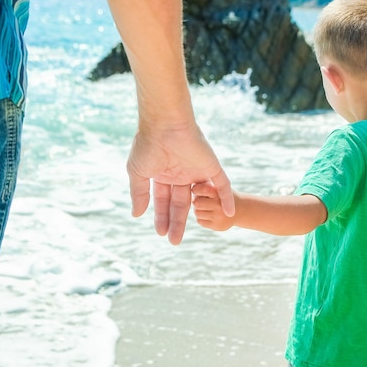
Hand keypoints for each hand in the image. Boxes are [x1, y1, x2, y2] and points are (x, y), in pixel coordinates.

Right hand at [127, 121, 233, 244]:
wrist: (165, 125)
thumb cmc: (148, 146)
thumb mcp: (138, 173)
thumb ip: (139, 194)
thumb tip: (136, 214)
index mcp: (163, 173)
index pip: (164, 199)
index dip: (162, 216)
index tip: (160, 232)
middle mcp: (180, 173)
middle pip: (180, 202)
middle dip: (176, 222)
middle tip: (174, 242)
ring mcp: (196, 170)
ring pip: (199, 197)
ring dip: (199, 214)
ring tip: (197, 230)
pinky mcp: (211, 166)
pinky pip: (222, 185)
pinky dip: (226, 198)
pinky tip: (230, 213)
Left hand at [192, 181, 235, 231]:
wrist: (241, 209)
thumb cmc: (223, 194)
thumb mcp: (219, 185)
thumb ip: (206, 183)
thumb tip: (190, 183)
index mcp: (220, 192)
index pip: (203, 189)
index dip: (196, 189)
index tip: (195, 189)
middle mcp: (220, 205)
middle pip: (196, 203)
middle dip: (196, 200)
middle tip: (199, 198)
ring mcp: (219, 217)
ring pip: (197, 213)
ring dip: (198, 209)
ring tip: (204, 206)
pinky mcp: (217, 226)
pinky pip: (200, 221)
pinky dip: (201, 217)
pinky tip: (207, 213)